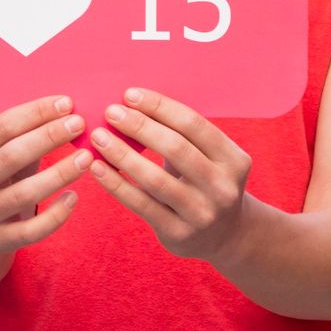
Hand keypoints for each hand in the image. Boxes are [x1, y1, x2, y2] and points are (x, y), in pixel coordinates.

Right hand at [0, 95, 90, 250]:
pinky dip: (56, 215)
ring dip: (59, 174)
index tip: (66, 103)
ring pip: (24, 195)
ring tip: (86, 158)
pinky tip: (74, 197)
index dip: (34, 113)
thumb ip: (20, 133)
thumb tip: (65, 108)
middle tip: (79, 124)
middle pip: (11, 157)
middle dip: (48, 137)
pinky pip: (31, 231)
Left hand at [87, 88, 250, 261]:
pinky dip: (116, 183)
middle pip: (175, 148)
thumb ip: (181, 135)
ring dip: (122, 154)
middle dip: (139, 126)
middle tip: (110, 112)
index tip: (129, 95)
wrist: (225, 236)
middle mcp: (223, 187)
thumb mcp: (208, 159)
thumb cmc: (204, 182)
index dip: (160, 107)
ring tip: (98, 137)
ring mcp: (202, 213)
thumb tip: (131, 102)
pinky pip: (141, 204)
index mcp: (234, 159)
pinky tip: (96, 167)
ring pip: (155, 179)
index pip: (193, 125)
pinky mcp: (179, 233)